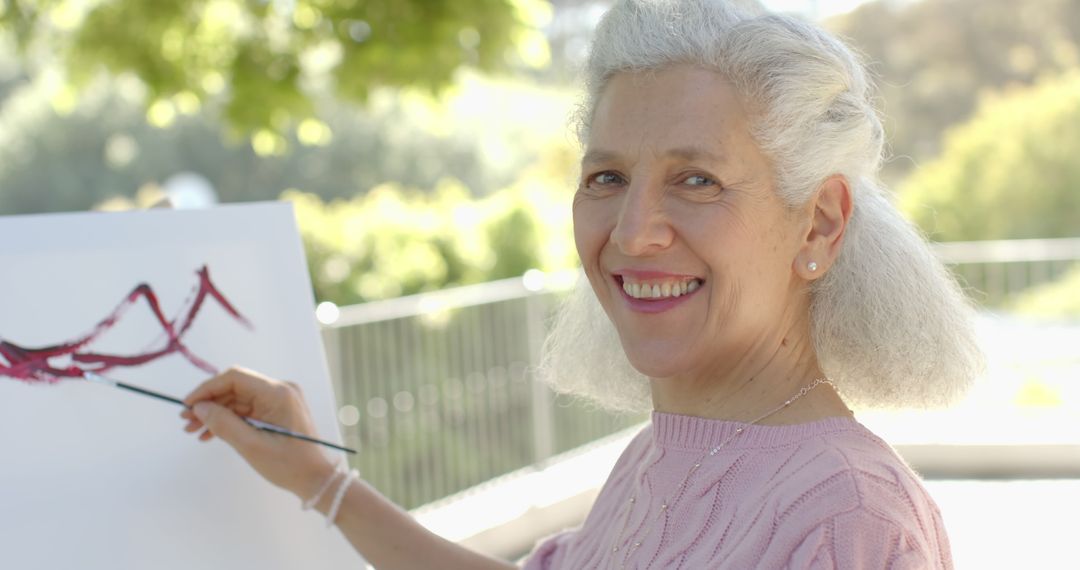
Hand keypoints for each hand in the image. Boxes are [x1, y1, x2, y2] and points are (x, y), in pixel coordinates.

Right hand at [181, 366, 337, 499]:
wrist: (317, 480)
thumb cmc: (289, 465)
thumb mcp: (251, 446)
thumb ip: (224, 424)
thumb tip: (199, 407)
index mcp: (279, 393)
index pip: (235, 378)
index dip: (207, 388)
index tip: (187, 405)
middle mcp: (280, 390)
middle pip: (235, 388)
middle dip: (209, 403)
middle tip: (185, 422)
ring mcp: (279, 400)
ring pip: (238, 400)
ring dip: (215, 413)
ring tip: (193, 431)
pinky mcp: (277, 412)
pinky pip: (247, 410)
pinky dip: (228, 420)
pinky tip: (209, 434)